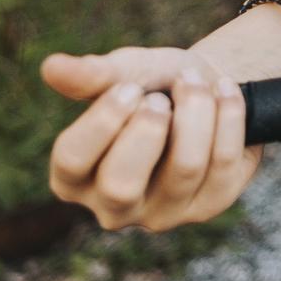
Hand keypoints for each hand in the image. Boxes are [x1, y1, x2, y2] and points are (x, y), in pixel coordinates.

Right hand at [40, 45, 260, 231]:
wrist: (206, 86)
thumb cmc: (152, 84)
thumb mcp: (124, 72)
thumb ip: (92, 74)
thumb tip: (51, 66)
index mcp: (74, 176)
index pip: (70, 161)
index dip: (102, 121)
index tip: (129, 89)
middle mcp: (113, 206)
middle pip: (120, 186)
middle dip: (147, 130)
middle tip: (159, 99)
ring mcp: (163, 213)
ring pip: (184, 169)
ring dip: (196, 112)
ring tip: (194, 82)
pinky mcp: (208, 206)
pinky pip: (224, 164)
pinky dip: (229, 117)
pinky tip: (225, 92)